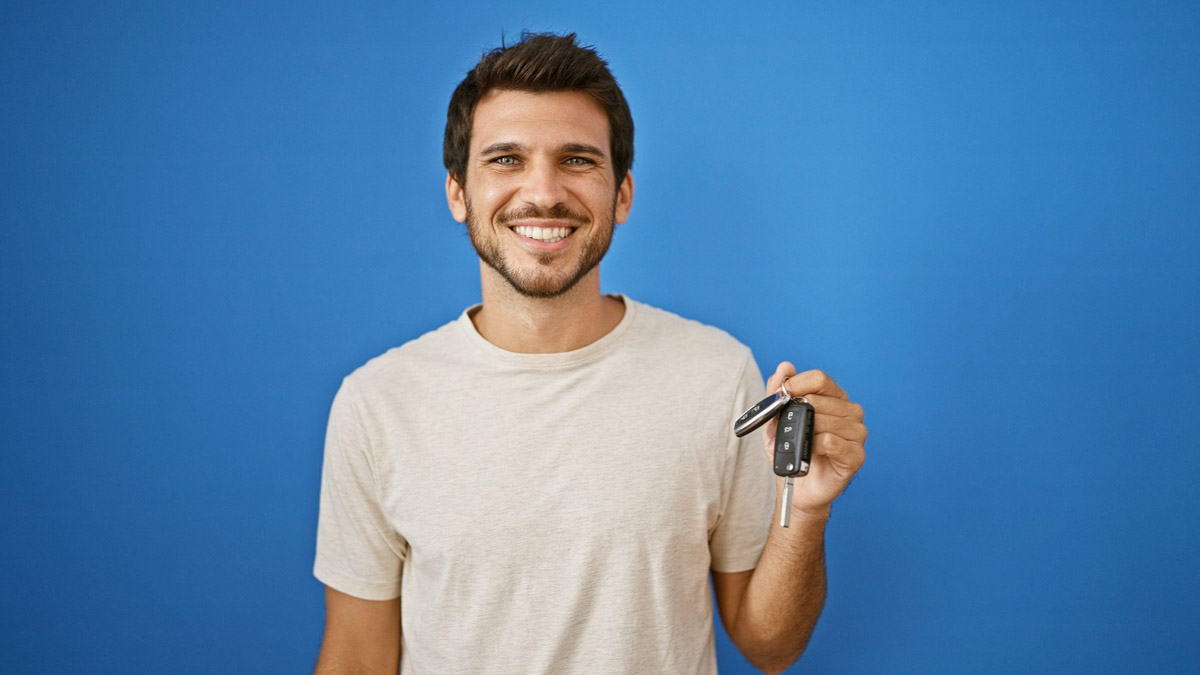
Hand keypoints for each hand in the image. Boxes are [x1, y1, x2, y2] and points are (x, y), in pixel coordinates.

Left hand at [763, 363, 866, 517]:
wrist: (797, 488)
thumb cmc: (791, 451)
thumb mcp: (775, 420)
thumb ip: (777, 391)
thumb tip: (784, 366)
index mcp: (834, 398)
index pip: (820, 378)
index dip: (797, 384)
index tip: (780, 395)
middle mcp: (850, 412)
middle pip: (822, 399)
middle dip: (797, 412)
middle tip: (786, 427)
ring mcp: (857, 434)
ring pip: (827, 420)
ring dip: (806, 431)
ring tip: (800, 443)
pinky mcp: (856, 455)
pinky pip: (832, 441)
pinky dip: (815, 446)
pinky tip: (812, 452)